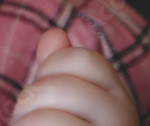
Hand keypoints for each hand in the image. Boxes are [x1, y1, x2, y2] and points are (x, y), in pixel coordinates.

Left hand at [11, 28, 138, 125]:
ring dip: (26, 121)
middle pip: (62, 88)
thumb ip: (56, 67)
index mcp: (117, 100)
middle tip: (30, 117)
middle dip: (32, 99)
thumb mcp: (55, 97)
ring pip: (51, 119)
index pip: (86, 60)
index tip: (44, 92)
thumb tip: (55, 34)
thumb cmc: (56, 124)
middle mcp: (123, 118)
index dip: (51, 67)